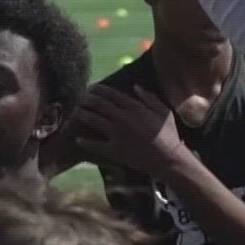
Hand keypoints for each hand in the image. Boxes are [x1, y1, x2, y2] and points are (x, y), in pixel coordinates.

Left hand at [71, 85, 189, 178]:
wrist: (168, 159)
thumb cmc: (169, 135)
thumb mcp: (163, 112)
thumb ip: (149, 97)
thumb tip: (135, 86)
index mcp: (134, 107)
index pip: (111, 93)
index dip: (99, 89)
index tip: (91, 87)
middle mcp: (122, 118)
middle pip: (99, 104)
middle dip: (88, 98)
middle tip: (81, 96)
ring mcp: (116, 134)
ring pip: (94, 119)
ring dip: (82, 114)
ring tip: (76, 111)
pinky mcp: (114, 150)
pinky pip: (95, 145)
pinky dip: (85, 142)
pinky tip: (78, 139)